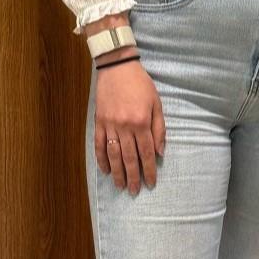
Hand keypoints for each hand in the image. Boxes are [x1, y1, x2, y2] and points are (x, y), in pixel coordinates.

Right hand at [92, 56, 164, 195]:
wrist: (117, 67)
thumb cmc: (140, 84)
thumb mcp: (156, 103)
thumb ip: (159, 128)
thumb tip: (160, 152)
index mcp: (141, 122)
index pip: (146, 152)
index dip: (149, 170)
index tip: (151, 183)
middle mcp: (125, 126)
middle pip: (129, 158)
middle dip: (133, 176)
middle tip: (135, 191)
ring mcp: (110, 125)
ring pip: (113, 155)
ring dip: (117, 172)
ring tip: (120, 186)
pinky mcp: (99, 122)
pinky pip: (99, 144)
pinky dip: (101, 159)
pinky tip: (105, 170)